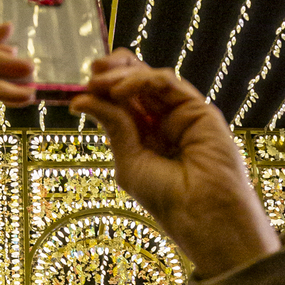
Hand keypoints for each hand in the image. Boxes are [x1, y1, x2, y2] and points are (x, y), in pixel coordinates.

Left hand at [72, 53, 279, 276]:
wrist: (202, 214)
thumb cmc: (166, 198)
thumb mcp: (128, 160)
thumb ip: (113, 126)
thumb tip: (82, 98)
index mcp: (146, 136)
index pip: (125, 102)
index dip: (106, 88)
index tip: (85, 85)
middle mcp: (164, 122)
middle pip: (139, 83)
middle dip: (114, 72)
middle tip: (92, 71)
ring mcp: (182, 114)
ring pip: (152, 80)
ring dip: (123, 76)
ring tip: (100, 83)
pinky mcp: (199, 109)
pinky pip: (169, 83)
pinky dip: (142, 80)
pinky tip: (120, 91)